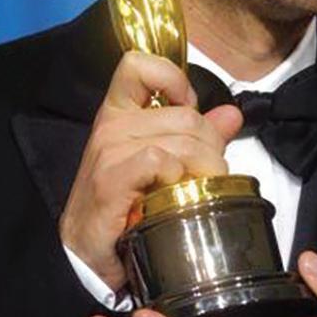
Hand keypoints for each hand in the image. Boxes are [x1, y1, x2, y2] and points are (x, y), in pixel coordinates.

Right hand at [59, 51, 242, 289]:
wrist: (86, 251)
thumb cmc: (123, 202)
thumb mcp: (161, 160)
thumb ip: (197, 134)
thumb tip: (231, 114)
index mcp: (119, 110)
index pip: (139, 64)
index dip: (172, 77)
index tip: (186, 106)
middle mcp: (111, 124)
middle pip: (185, 115)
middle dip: (211, 146)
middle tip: (209, 172)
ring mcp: (108, 150)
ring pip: (180, 141)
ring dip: (203, 168)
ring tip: (199, 188)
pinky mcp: (110, 179)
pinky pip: (158, 160)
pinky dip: (176, 175)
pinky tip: (173, 193)